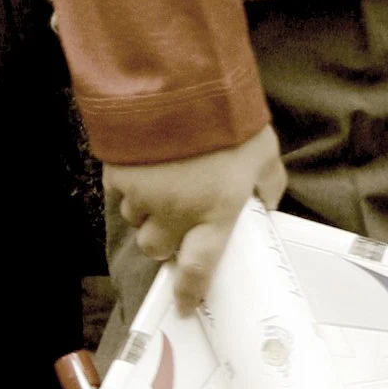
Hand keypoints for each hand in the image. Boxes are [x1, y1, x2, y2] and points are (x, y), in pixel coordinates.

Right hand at [105, 125, 286, 314]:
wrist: (181, 83)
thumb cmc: (229, 118)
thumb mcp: (264, 152)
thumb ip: (268, 184)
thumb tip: (267, 202)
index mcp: (214, 213)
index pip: (199, 267)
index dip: (189, 290)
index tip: (185, 305)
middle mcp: (175, 212)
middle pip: (156, 249)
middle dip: (163, 241)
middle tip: (175, 222)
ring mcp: (143, 194)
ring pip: (135, 220)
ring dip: (145, 212)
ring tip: (160, 185)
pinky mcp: (119, 173)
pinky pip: (119, 192)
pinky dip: (129, 187)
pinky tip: (144, 166)